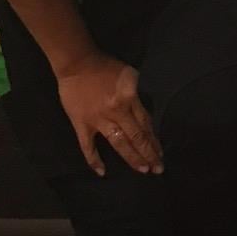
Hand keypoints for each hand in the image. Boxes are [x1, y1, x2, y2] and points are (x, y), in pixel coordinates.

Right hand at [55, 52, 163, 175]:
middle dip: (148, 153)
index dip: (154, 140)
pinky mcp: (81, 124)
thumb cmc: (104, 66)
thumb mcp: (129, 73)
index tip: (160, 153)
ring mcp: (98, 121)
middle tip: (158, 169)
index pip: (145, 124)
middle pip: (136, 136)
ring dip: (132, 158)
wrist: (76, 63)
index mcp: (128, 99)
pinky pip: (87, 146)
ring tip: (143, 170)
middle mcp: (116, 112)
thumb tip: (144, 112)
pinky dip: (94, 160)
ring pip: (118, 143)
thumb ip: (137, 93)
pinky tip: (102, 173)